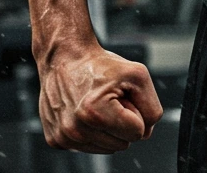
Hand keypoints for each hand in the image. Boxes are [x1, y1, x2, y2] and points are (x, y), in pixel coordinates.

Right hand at [38, 44, 163, 152]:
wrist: (65, 58)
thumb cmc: (101, 65)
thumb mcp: (137, 75)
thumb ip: (151, 107)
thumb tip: (145, 133)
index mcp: (94, 111)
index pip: (137, 133)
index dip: (136, 112)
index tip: (122, 95)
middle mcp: (75, 129)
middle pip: (122, 144)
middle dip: (122, 121)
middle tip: (110, 98)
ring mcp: (63, 137)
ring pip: (107, 149)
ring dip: (108, 128)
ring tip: (98, 105)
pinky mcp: (55, 140)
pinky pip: (89, 147)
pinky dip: (93, 132)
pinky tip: (85, 113)